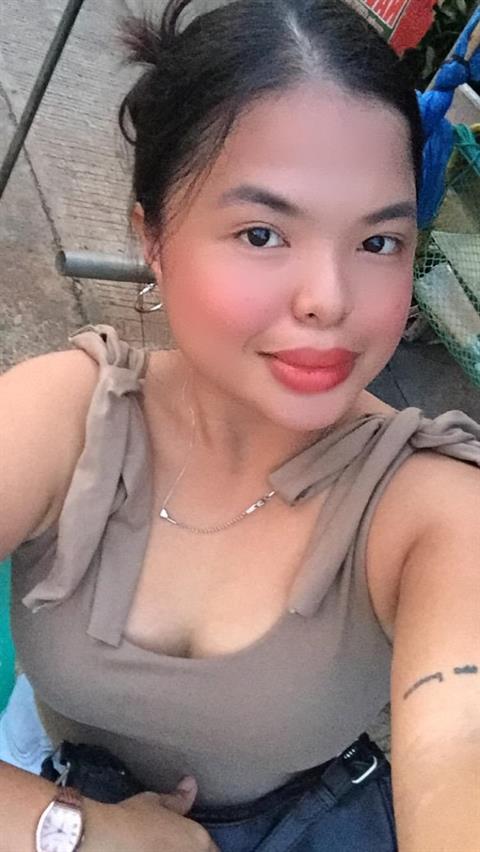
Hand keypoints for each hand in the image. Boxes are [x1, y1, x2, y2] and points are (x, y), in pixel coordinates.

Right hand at [84, 776, 219, 851]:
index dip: (204, 847)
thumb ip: (178, 799)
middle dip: (195, 851)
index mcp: (199, 840)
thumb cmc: (133, 818)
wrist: (107, 841)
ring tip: (162, 848)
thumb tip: (191, 784)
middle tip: (175, 845)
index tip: (191, 844)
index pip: (213, 850)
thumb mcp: (155, 803)